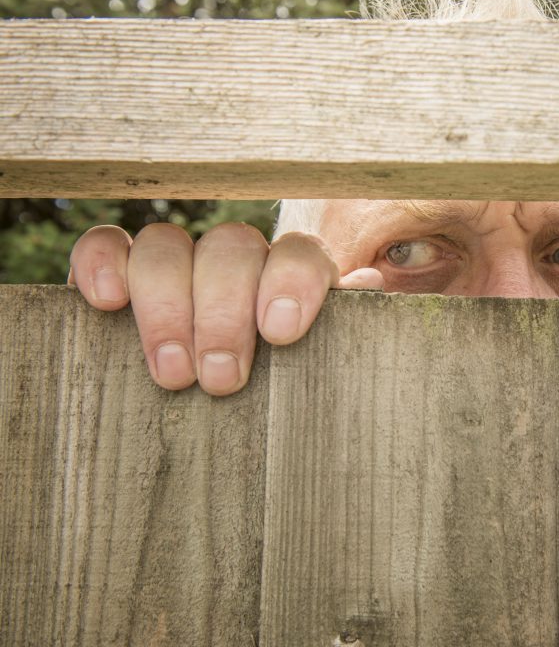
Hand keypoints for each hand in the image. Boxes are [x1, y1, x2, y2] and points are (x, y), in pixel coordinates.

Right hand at [69, 223, 383, 395]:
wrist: (232, 403)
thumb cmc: (285, 390)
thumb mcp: (324, 366)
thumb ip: (346, 329)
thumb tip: (369, 284)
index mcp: (294, 275)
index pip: (299, 252)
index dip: (290, 281)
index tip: (280, 332)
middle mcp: (239, 258)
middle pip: (229, 249)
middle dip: (224, 313)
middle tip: (221, 380)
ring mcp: (180, 260)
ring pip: (167, 245)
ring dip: (167, 306)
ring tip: (175, 375)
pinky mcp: (121, 272)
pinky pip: (106, 244)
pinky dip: (102, 263)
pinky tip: (106, 301)